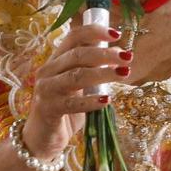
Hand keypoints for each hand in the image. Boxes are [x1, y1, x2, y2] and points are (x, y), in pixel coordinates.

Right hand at [21, 20, 124, 165]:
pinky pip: (72, 103)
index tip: (117, 34)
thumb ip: (93, 69)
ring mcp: (46, 90)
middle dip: (105, 54)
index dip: (94, 31)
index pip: (73, 37)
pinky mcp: (48, 109)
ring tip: (124, 74)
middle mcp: (47, 71)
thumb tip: (118, 54)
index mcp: (55, 60)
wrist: (42, 138)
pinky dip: (91, 101)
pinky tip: (107, 100)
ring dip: (103, 74)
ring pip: (76, 76)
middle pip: (77, 54)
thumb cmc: (65, 109)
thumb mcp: (80, 86)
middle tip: (127, 57)